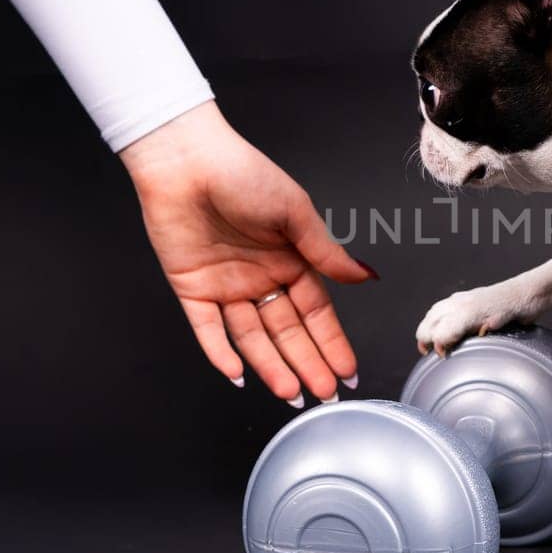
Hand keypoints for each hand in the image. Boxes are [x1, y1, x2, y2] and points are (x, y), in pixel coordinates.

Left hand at [119, 102, 374, 404]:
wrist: (186, 159)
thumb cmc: (243, 173)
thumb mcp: (296, 213)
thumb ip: (326, 253)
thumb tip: (365, 276)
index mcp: (290, 259)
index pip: (316, 312)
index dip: (332, 342)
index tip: (347, 370)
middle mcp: (260, 277)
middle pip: (287, 331)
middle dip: (307, 363)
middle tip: (325, 392)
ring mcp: (226, 286)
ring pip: (252, 337)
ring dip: (271, 365)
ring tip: (291, 393)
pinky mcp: (191, 288)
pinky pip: (207, 329)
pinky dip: (220, 353)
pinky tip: (238, 375)